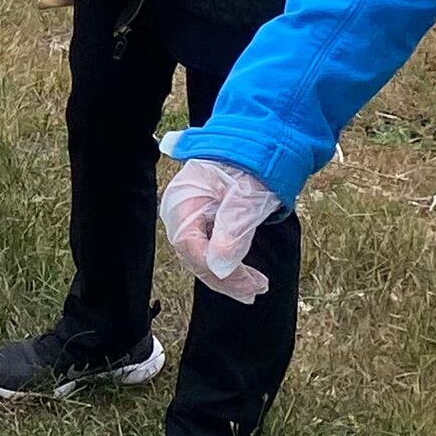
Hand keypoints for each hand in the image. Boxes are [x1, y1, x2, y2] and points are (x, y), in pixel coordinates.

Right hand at [160, 158, 279, 300]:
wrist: (254, 145)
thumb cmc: (250, 166)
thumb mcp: (246, 196)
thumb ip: (233, 229)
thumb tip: (221, 266)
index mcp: (184, 199)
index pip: (190, 245)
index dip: (216, 268)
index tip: (247, 281)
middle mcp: (179, 210)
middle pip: (193, 256)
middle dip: (224, 278)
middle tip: (256, 290)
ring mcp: (188, 217)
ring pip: (200, 258)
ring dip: (226, 277)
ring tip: (255, 288)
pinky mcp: (200, 224)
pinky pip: (207, 252)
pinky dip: (226, 267)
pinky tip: (245, 278)